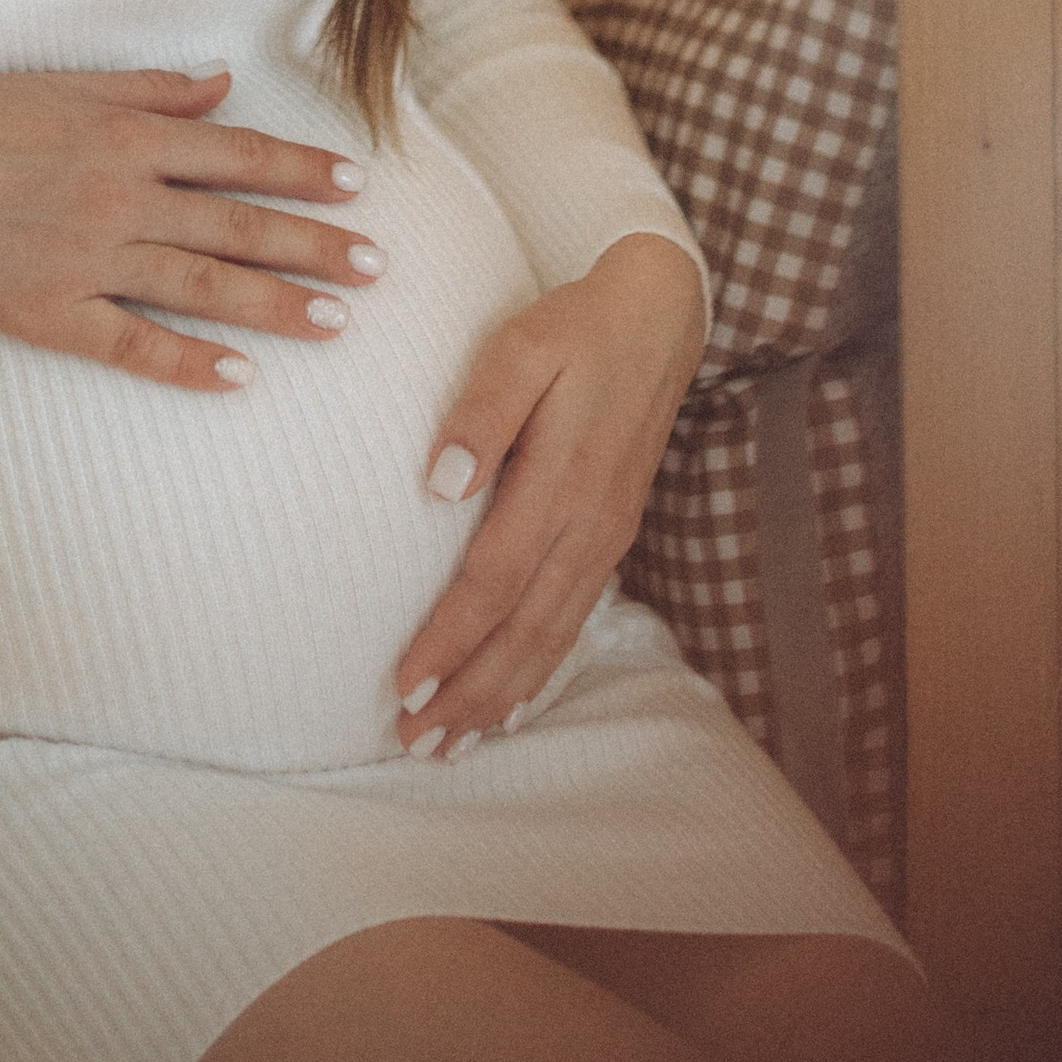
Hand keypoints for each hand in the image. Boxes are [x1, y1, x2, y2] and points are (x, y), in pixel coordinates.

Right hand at [0, 66, 382, 392]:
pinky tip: (238, 376)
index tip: (357, 187)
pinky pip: (132, 343)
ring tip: (336, 323)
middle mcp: (117, 195)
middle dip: (314, 247)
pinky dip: (188, 361)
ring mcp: (86, 259)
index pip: (238, 155)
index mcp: (125, 134)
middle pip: (237, 225)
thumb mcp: (67, 85)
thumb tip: (223, 84)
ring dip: (274, 306)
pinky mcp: (50, 313)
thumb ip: (151, 88)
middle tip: (376, 267)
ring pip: (201, 285)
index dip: (303, 171)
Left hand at [391, 230, 706, 753]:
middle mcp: (593, 523)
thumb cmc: (576, 328)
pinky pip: (574, 618)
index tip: (404, 684)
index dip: (450, 638)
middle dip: (471, 691)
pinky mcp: (613, 533)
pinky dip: (540, 666)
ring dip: (502, 693)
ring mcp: (608, 534)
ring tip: (453, 741)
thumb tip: (439, 485)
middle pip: (526, 628)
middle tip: (415, 742)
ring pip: (553, 634)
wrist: (657, 318)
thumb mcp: (523, 346)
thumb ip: (481, 412)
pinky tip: (511, 697)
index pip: (495, 579)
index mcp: (565, 481)